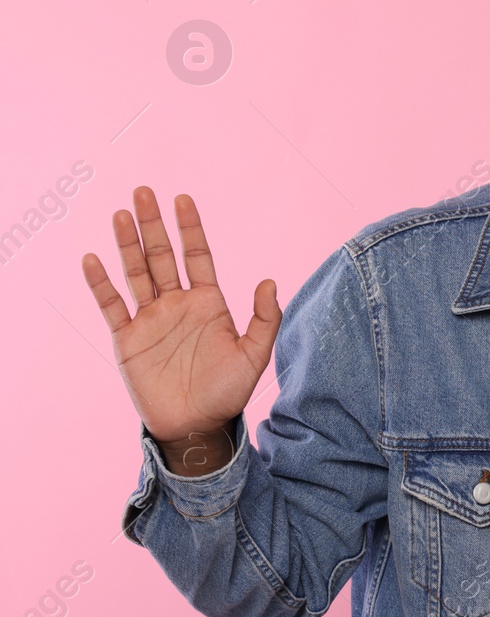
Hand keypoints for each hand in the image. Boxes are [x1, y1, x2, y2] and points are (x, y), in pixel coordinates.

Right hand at [81, 187, 279, 457]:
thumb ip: (265, 318)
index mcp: (208, 302)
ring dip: (128, 244)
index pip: (197, 255)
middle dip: (154, 225)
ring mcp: (150, 318)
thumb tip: (270, 280)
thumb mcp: (255, 354)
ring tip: (122, 213)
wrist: (198, 425)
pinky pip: (112, 305)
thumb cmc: (228, 391)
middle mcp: (177, 304)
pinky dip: (101, 283)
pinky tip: (94, 259)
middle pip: (162, 256)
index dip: (190, 227)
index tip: (183, 199)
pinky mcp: (127, 338)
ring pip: (136, 273)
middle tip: (144, 191)